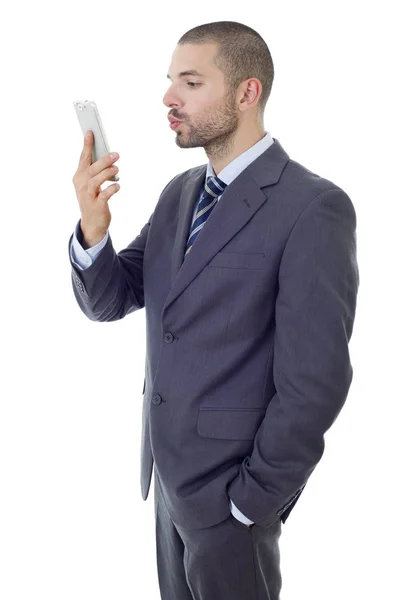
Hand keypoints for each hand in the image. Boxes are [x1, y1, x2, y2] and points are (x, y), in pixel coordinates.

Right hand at [72, 130, 120, 246]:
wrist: (92, 224)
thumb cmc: (93, 199)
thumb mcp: (91, 184)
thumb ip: (97, 171)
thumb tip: (108, 155)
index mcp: (79, 177)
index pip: (83, 158)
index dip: (87, 145)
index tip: (90, 133)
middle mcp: (81, 185)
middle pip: (91, 168)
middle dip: (103, 160)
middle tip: (116, 154)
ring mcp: (88, 196)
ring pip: (96, 180)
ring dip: (107, 173)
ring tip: (117, 168)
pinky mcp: (97, 205)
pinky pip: (104, 195)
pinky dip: (111, 189)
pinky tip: (117, 186)